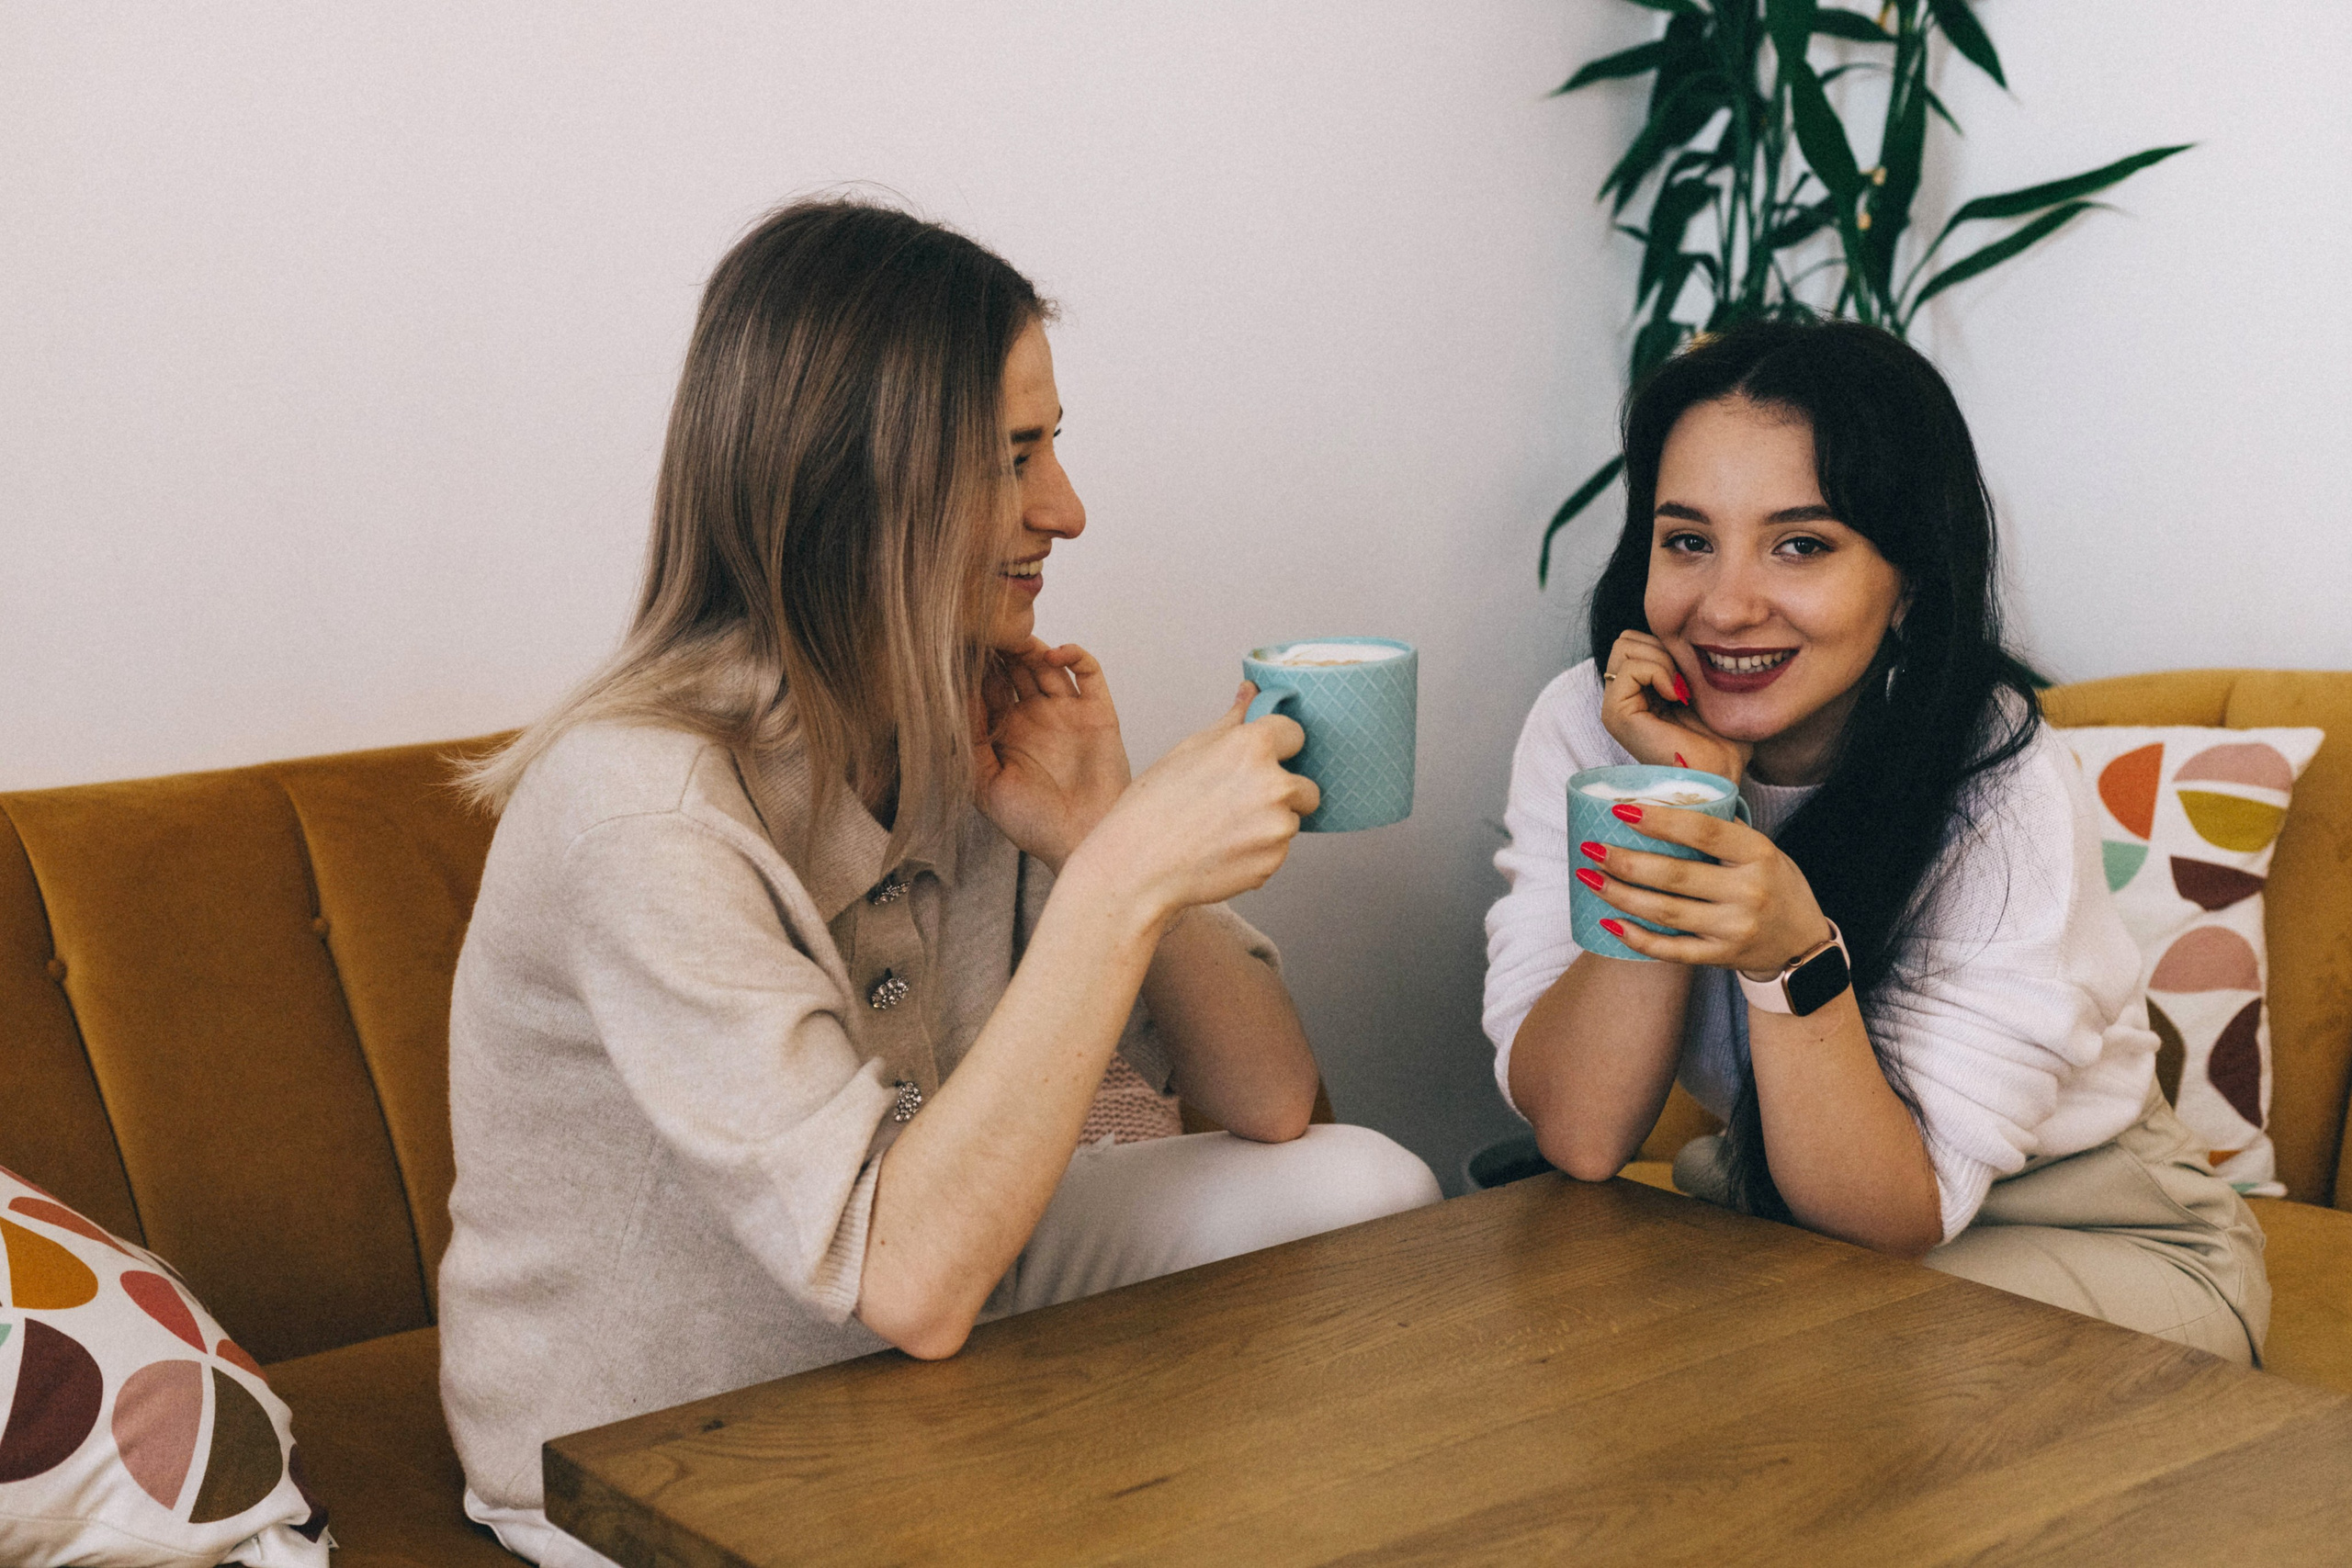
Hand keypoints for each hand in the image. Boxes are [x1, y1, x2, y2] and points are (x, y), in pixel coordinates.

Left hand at [973, 639, 1132, 871]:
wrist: (1082, 842)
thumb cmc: (1034, 824)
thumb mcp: (985, 786)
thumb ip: (969, 743)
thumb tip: (954, 698)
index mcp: (1006, 732)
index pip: (986, 687)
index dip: (974, 668)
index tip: (957, 647)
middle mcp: (1036, 717)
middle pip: (1015, 668)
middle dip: (1000, 649)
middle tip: (985, 629)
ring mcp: (1067, 712)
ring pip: (1047, 664)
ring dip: (1032, 646)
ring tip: (1016, 637)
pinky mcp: (1097, 712)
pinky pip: (1088, 672)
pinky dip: (1074, 655)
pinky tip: (1054, 654)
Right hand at [1065, 682, 1318, 921]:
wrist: (1138, 866)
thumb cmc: (1154, 807)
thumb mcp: (1188, 750)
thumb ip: (1231, 720)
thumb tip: (1251, 691)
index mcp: (1253, 746)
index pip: (1296, 734)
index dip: (1278, 747)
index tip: (1262, 758)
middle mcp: (1275, 784)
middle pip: (1306, 785)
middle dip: (1283, 793)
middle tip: (1239, 802)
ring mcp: (1278, 826)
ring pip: (1291, 820)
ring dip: (1270, 824)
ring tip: (1224, 829)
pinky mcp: (1274, 861)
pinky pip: (1278, 851)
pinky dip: (1259, 852)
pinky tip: (1223, 850)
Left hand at [1575, 803, 1831, 977]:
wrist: (1803, 945)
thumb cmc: (1773, 884)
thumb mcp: (1760, 847)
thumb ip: (1719, 822)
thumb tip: (1671, 774)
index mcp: (1757, 853)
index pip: (1703, 831)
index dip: (1660, 820)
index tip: (1620, 810)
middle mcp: (1748, 891)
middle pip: (1675, 875)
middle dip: (1625, 861)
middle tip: (1590, 847)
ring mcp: (1734, 928)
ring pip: (1665, 911)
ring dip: (1619, 895)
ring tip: (1588, 877)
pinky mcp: (1720, 957)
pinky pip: (1671, 949)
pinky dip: (1637, 938)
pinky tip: (1608, 922)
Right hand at [1599, 631, 1749, 783]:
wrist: (1721, 772)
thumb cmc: (1722, 739)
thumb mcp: (1706, 686)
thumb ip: (1690, 659)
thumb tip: (1690, 633)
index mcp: (1640, 690)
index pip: (1639, 638)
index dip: (1668, 644)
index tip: (1692, 674)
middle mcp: (1622, 697)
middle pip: (1627, 638)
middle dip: (1662, 646)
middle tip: (1684, 678)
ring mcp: (1616, 706)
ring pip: (1625, 645)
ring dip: (1662, 658)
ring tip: (1680, 688)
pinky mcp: (1616, 714)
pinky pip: (1631, 667)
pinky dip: (1658, 671)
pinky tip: (1676, 695)